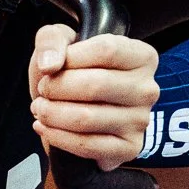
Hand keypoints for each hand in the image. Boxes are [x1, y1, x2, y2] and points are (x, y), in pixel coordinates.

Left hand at [29, 24, 158, 169]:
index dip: (71, 58)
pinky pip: (88, 146)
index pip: (106, 51)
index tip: (53, 67)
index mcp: (142, 57)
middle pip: (96, 85)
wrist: (76, 108)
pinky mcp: (128, 149)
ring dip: (52, 114)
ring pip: (87, 118)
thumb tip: (50, 64)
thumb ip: (52, 39)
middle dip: (56, 88)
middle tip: (43, 90)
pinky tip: (46, 128)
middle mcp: (147, 89)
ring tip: (41, 109)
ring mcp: (140, 121)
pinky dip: (58, 137)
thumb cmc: (74, 73)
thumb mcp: (61, 42)